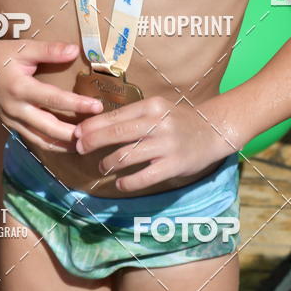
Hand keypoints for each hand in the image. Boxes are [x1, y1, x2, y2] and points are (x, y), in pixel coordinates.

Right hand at [0, 39, 102, 151]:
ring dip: (61, 145)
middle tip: (94, 134)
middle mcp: (15, 108)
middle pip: (48, 127)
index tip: (97, 106)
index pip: (53, 99)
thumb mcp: (25, 48)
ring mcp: (10, 119)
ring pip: (39, 139)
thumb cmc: (1, 54)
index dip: (76, 104)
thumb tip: (75, 51)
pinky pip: (30, 138)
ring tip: (83, 145)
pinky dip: (48, 144)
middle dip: (72, 133)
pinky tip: (63, 145)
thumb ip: (50, 51)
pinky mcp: (9, 124)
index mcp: (20, 88)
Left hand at [74, 96, 232, 190]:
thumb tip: (99, 127)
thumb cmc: (179, 120)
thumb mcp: (157, 110)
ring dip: (109, 162)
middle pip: (116, 132)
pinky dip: (127, 182)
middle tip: (78, 148)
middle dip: (92, 141)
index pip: (115, 115)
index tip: (77, 133)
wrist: (214, 130)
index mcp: (151, 106)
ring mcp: (165, 144)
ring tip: (102, 166)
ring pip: (126, 155)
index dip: (92, 125)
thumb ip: (134, 116)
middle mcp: (157, 123)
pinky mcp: (173, 165)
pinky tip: (120, 183)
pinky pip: (143, 177)